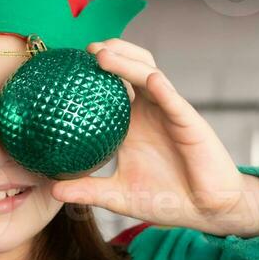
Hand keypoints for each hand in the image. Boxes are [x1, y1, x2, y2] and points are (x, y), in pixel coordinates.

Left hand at [49, 39, 258, 237]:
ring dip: (128, 62)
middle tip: (86, 48)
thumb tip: (53, 191)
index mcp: (132, 122)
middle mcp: (150, 111)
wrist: (205, 211)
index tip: (67, 64)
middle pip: (131, 69)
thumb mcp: (118, 195)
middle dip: (112, 52)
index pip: (112, 87)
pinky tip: (150, 80)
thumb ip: (88, 190)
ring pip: (150, 75)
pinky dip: (162, 88)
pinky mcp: (190, 124)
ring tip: (103, 55)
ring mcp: (170, 113)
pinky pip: (175, 101)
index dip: (93, 71)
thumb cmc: (166, 199)